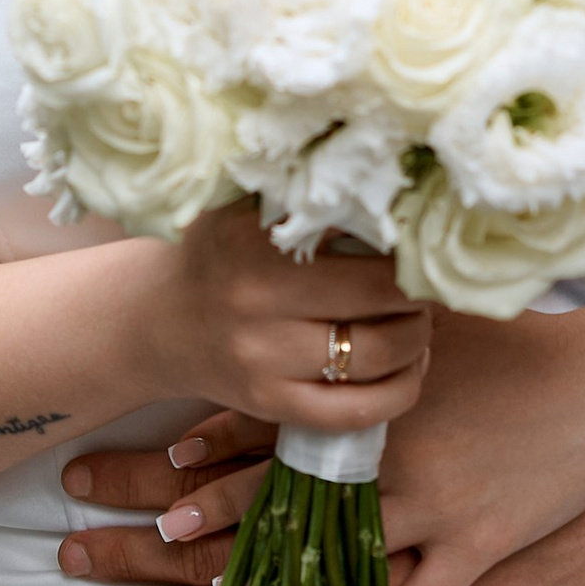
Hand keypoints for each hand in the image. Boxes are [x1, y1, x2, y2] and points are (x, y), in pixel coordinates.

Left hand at [66, 291, 584, 585]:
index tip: (156, 473)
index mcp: (373, 399)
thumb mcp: (440, 309)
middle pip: (279, 504)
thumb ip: (370, 311)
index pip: (274, 431)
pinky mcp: (479, 550)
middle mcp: (390, 460)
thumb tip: (310, 273)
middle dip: (204, 529)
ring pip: (330, 566)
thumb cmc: (528, 331)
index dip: (213, 454)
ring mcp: (433, 512)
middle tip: (142, 545)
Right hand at [141, 211, 431, 441]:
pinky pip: (358, 410)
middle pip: (381, 292)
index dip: (406, 235)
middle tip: (424, 281)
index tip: (420, 235)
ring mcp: (261, 355)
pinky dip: (402, 390)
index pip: (361, 228)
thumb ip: (306, 188)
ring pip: (379, 353)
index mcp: (255, 231)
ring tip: (417, 321)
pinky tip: (407, 368)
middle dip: (419, 289)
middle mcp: (255, 293)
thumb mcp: (246, 205)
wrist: (160, 322)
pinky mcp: (269, 403)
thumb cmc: (222, 254)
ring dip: (418, 337)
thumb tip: (393, 175)